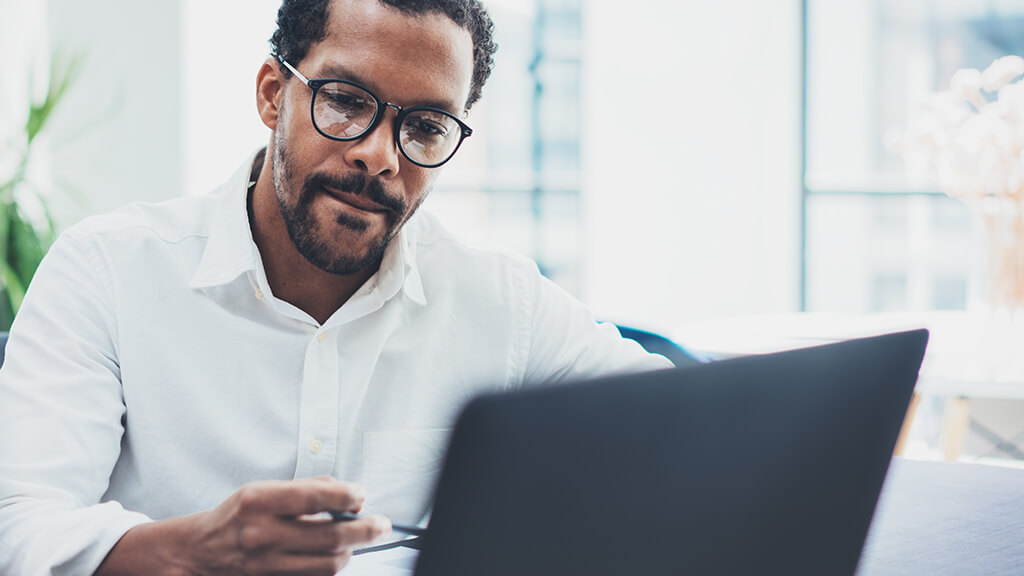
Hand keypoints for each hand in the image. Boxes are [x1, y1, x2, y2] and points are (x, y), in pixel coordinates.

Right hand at [97, 476, 391, 574]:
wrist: (197, 553)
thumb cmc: (235, 517)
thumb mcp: (262, 490)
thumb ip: (305, 489)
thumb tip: (348, 493)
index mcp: (259, 501)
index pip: (316, 496)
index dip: (348, 495)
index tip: (362, 496)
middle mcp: (262, 533)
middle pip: (331, 537)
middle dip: (365, 530)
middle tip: (381, 524)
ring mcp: (267, 564)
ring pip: (328, 564)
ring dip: (350, 552)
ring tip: (355, 541)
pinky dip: (330, 568)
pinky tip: (334, 556)